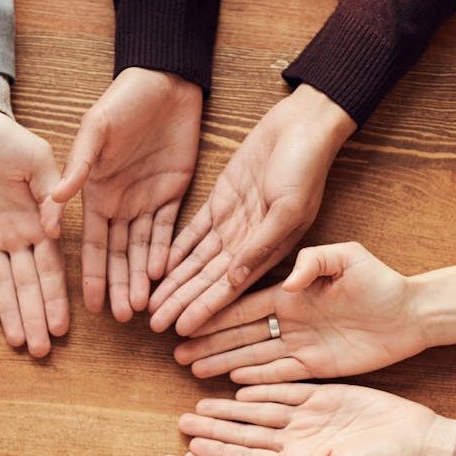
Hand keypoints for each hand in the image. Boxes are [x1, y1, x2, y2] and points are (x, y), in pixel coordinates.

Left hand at [0, 111, 68, 357]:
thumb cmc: (2, 136)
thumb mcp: (35, 157)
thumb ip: (49, 192)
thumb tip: (55, 229)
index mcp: (37, 222)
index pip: (49, 269)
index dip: (56, 299)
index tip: (62, 327)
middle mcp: (14, 238)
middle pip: (25, 286)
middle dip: (34, 318)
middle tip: (40, 351)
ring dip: (8, 315)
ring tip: (18, 343)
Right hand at [48, 68, 201, 321]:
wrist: (164, 81)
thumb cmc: (122, 101)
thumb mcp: (94, 130)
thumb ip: (78, 166)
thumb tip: (55, 202)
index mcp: (95, 193)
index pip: (93, 243)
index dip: (92, 275)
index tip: (91, 307)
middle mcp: (118, 203)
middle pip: (119, 254)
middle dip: (120, 286)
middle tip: (124, 319)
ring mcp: (146, 200)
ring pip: (144, 249)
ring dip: (142, 278)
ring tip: (144, 308)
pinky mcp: (173, 192)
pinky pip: (169, 230)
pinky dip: (166, 252)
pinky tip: (163, 276)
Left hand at [149, 84, 356, 335]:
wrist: (303, 125)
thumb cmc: (305, 167)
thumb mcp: (287, 209)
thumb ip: (260, 246)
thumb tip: (235, 281)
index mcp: (269, 251)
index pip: (228, 289)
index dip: (204, 310)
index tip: (181, 330)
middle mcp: (247, 243)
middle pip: (206, 279)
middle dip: (181, 302)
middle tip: (153, 324)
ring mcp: (232, 223)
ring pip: (195, 260)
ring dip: (174, 282)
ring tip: (150, 303)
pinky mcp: (220, 202)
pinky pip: (192, 232)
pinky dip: (175, 250)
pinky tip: (156, 267)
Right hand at [174, 242, 427, 382]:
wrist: (412, 313)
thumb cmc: (380, 280)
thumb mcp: (348, 257)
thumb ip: (315, 262)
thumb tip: (289, 281)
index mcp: (289, 292)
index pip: (243, 305)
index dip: (214, 313)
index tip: (187, 319)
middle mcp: (289, 319)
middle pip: (239, 333)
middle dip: (208, 342)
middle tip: (177, 352)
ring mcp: (300, 344)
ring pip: (253, 355)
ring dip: (223, 362)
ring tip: (193, 369)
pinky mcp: (316, 366)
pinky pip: (279, 374)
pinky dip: (256, 379)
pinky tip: (231, 382)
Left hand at [177, 383, 436, 455]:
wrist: (412, 437)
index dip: (218, 453)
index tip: (190, 449)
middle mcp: (295, 441)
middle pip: (244, 433)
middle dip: (214, 428)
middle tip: (181, 421)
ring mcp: (306, 418)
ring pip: (258, 411)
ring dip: (230, 407)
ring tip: (200, 403)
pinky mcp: (320, 396)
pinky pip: (283, 389)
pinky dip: (260, 385)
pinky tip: (236, 385)